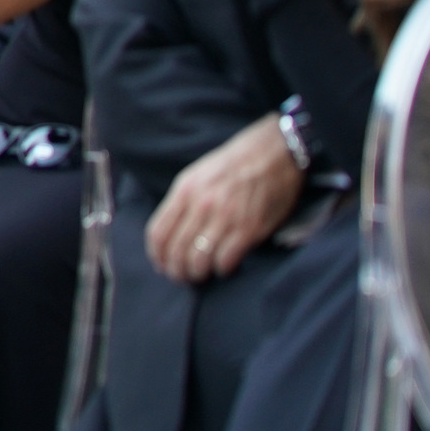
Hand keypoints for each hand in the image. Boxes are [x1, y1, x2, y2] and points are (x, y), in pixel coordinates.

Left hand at [144, 115, 301, 282]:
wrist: (273, 154)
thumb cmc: (233, 165)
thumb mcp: (198, 175)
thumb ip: (183, 202)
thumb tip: (172, 234)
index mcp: (185, 190)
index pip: (158, 232)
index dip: (156, 255)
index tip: (160, 264)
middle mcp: (202, 205)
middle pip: (176, 250)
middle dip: (175, 270)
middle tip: (180, 276)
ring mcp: (225, 218)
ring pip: (199, 259)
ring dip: (196, 273)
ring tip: (199, 274)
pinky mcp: (249, 229)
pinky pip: (226, 260)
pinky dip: (221, 269)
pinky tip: (223, 266)